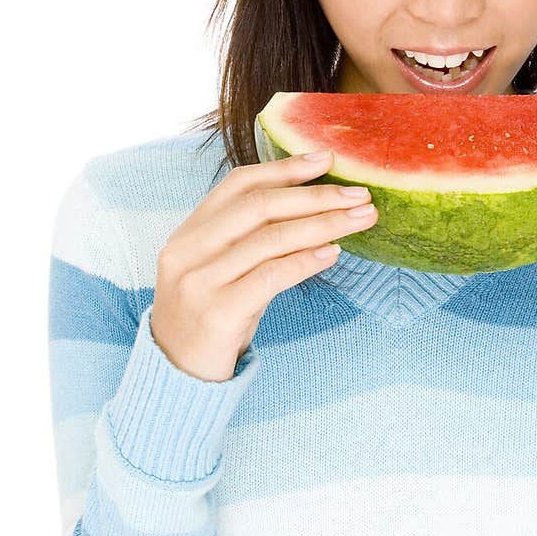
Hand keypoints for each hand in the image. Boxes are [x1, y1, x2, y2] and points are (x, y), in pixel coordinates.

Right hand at [151, 150, 376, 380]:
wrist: (176, 376)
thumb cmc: (210, 319)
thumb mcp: (221, 271)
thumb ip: (249, 239)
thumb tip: (314, 207)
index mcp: (188, 233)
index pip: (239, 184)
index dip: (285, 168)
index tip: (326, 159)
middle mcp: (188, 251)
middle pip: (259, 206)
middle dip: (315, 196)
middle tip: (359, 194)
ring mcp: (199, 281)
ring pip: (270, 239)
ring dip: (323, 225)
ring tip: (360, 219)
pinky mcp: (217, 313)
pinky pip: (271, 277)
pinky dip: (305, 261)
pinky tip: (333, 253)